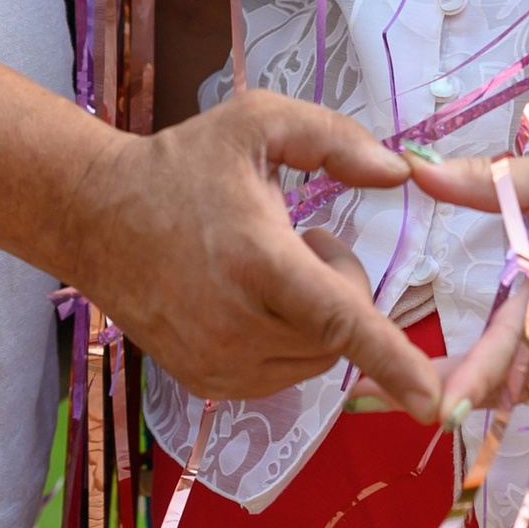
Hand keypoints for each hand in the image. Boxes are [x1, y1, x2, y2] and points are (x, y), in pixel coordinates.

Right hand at [73, 90, 439, 416]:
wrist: (93, 216)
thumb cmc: (180, 164)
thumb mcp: (257, 123)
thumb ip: (335, 139)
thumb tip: (399, 172)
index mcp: (258, 261)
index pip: (341, 320)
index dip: (394, 361)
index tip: (435, 403)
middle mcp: (239, 326)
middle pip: (337, 334)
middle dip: (337, 287)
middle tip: (297, 240)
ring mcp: (219, 363)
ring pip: (314, 359)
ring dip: (312, 318)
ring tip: (263, 267)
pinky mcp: (206, 382)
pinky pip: (280, 374)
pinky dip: (283, 340)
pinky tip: (244, 298)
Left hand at [414, 119, 528, 417]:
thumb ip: (489, 180)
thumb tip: (417, 168)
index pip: (518, 335)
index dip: (477, 376)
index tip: (433, 406)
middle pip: (517, 378)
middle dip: (456, 393)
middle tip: (379, 395)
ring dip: (485, 392)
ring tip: (415, 389)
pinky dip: (521, 380)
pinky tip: (485, 373)